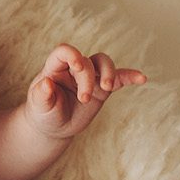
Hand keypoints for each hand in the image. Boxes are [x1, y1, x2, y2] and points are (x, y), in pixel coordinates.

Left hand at [22, 42, 146, 140]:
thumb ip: (41, 95)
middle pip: (87, 61)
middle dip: (88, 79)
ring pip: (103, 63)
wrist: (54, 127)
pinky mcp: (102, 88)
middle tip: (84, 99)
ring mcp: (90, 77)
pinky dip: (129, 77)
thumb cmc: (43, 113)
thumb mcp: (38, 106)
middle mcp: (74, 68)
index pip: (64, 51)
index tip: (78, 66)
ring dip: (109, 73)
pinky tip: (141, 78)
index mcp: (55, 68)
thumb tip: (46, 84)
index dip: (73, 54)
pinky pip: (119, 78)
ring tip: (107, 88)